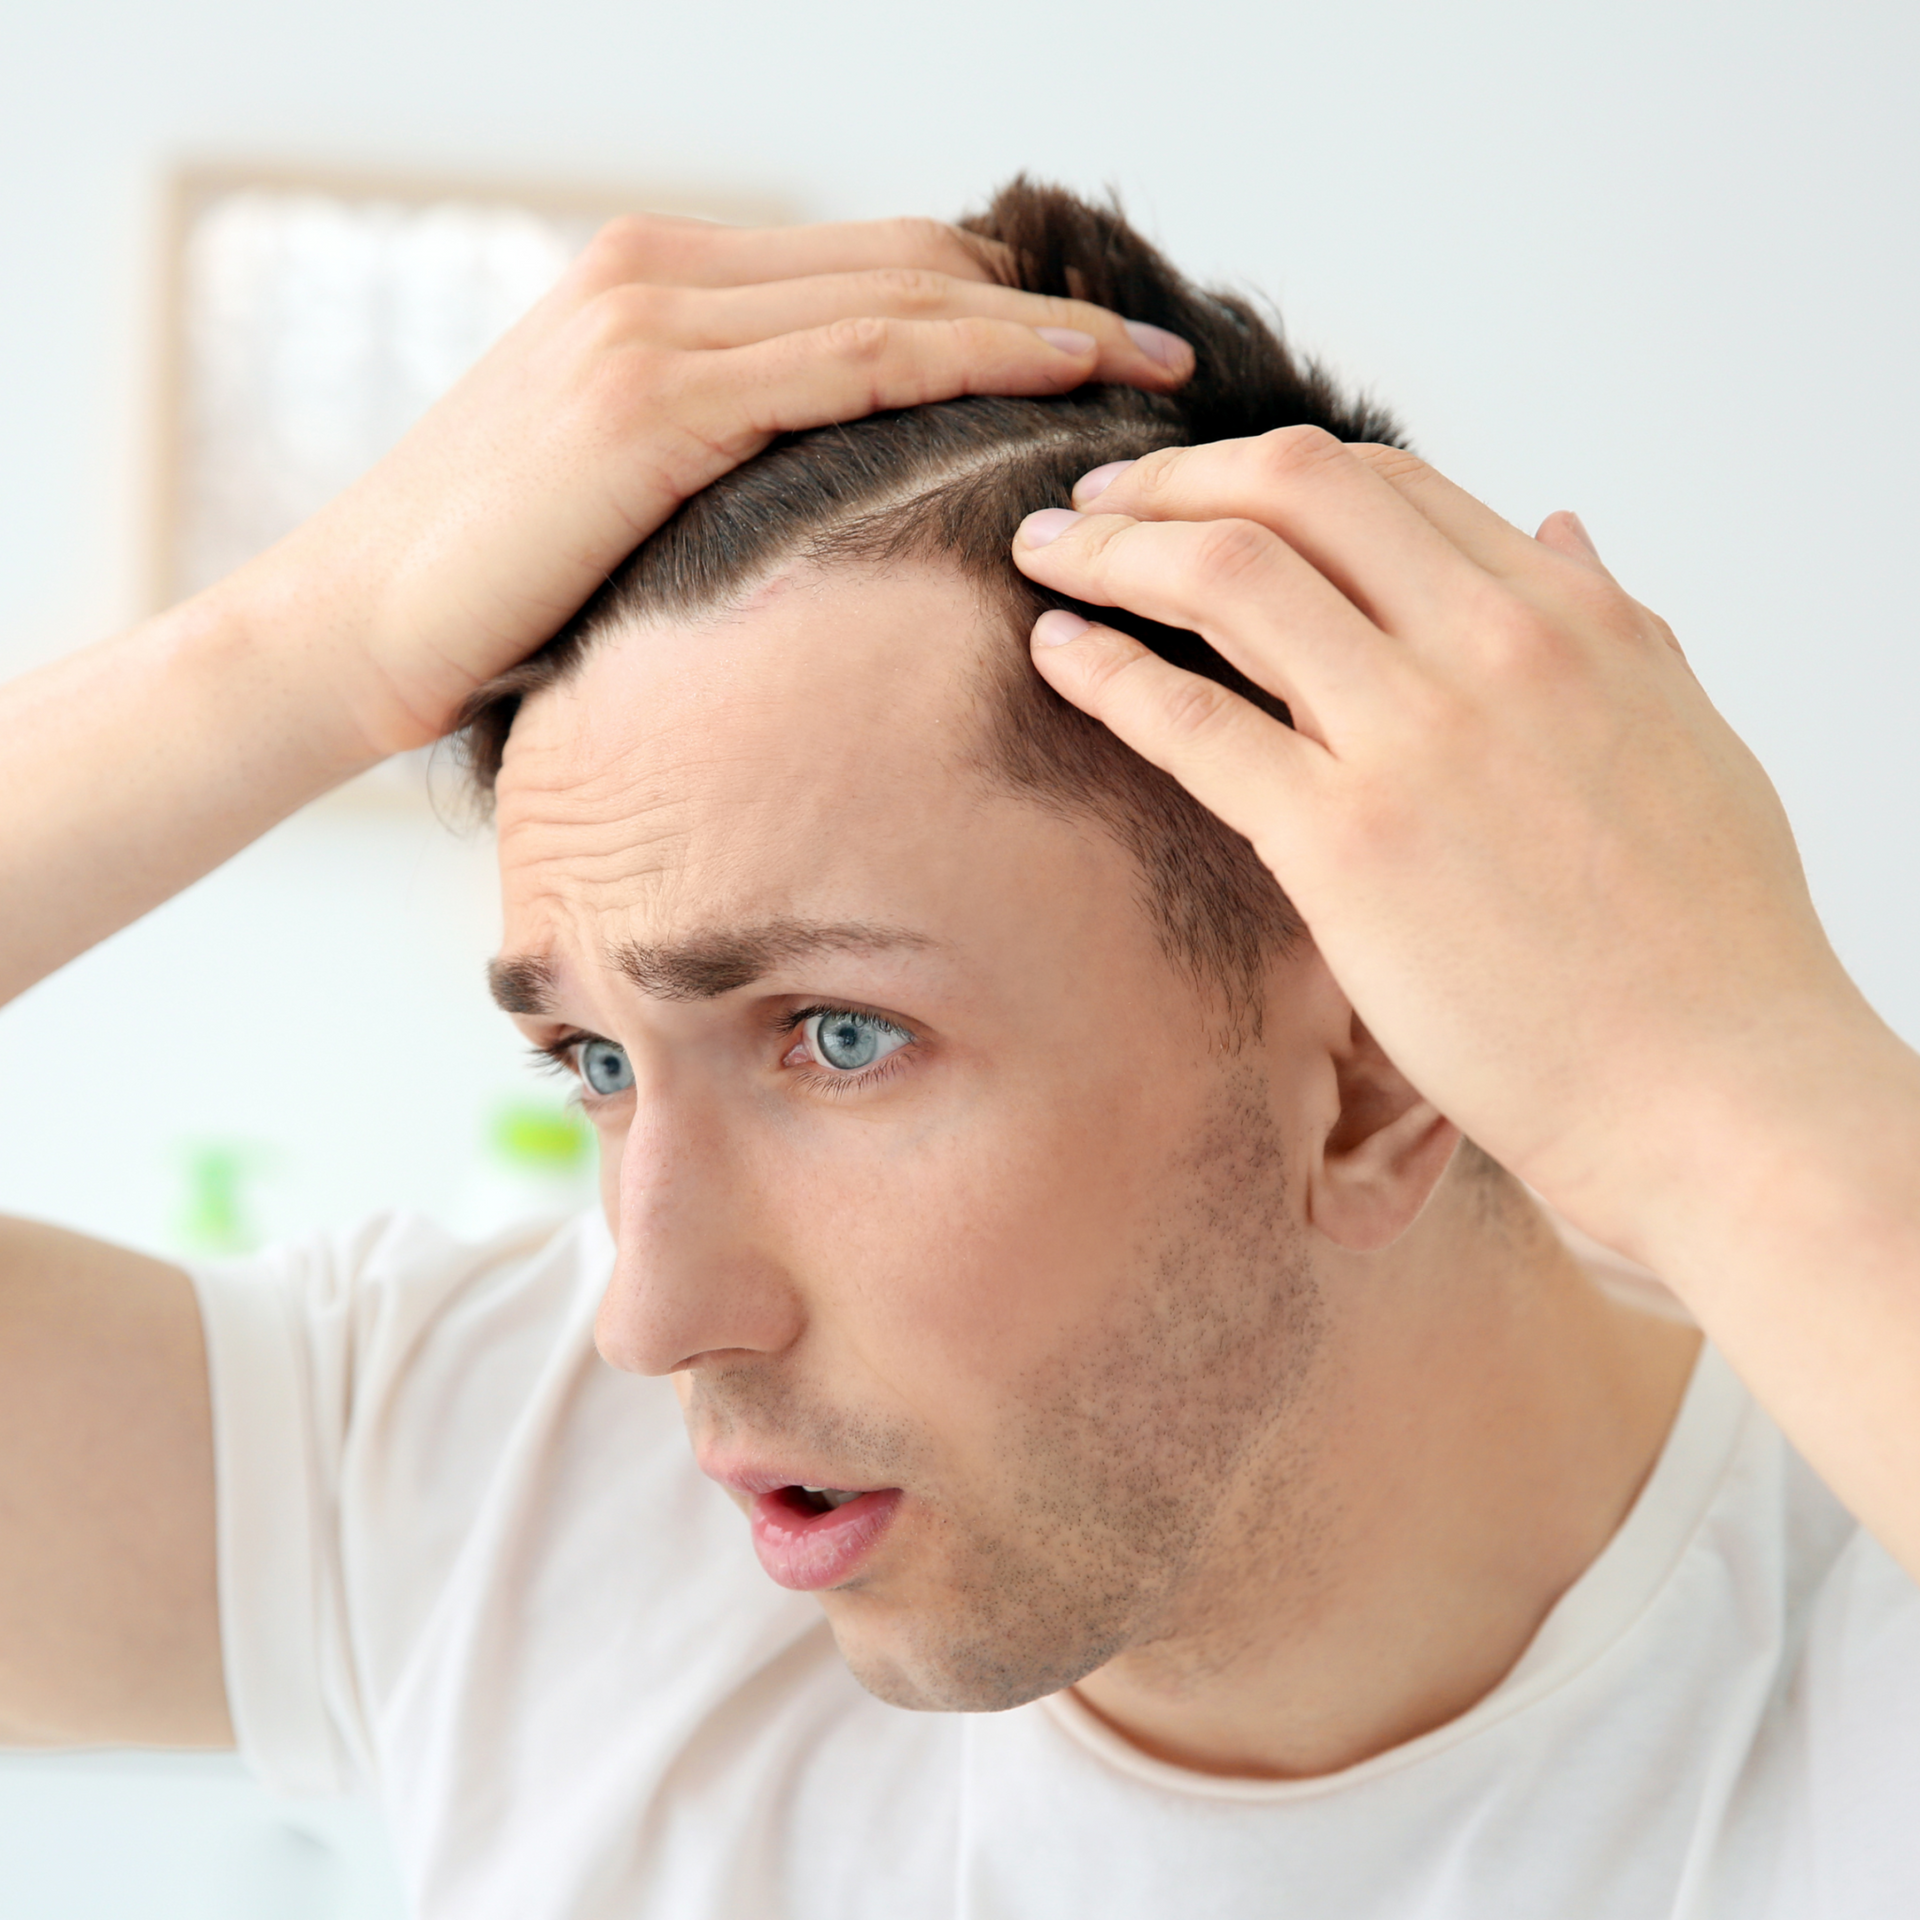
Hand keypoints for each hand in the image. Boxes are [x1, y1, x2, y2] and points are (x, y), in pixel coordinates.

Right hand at [232, 212, 1191, 759]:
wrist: (354, 628)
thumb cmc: (489, 594)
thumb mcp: (624, 503)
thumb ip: (724, 466)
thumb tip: (836, 509)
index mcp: (657, 288)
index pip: (869, 272)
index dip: (992, 302)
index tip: (1096, 352)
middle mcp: (662, 276)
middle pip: (906, 265)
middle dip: (1046, 307)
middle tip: (1160, 356)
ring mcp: (655, 322)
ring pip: (900, 303)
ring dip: (1040, 332)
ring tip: (1148, 373)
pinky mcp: (655, 395)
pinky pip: (855, 364)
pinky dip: (969, 369)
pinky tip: (1057, 392)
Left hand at [1010, 430, 1876, 1262]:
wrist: (1716, 1092)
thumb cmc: (1707, 943)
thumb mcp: (1684, 737)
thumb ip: (1611, 622)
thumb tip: (1558, 528)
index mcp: (1573, 617)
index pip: (1389, 486)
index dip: (1266, 474)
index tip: (1197, 494)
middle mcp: (1494, 645)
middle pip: (1294, 490)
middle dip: (1171, 479)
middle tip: (1092, 499)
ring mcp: (1417, 737)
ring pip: (1230, 574)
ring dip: (1116, 546)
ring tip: (1045, 551)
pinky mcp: (1348, 844)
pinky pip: (1194, 721)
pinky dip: (1107, 669)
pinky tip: (1057, 651)